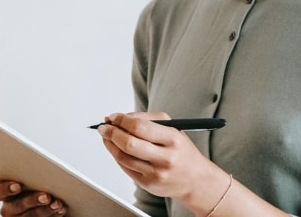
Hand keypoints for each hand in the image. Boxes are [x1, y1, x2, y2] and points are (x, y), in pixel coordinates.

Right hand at [0, 180, 66, 216]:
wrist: (43, 202)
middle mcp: (9, 208)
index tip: (17, 185)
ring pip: (30, 216)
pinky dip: (53, 215)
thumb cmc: (34, 186)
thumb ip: (30, 176)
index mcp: (3, 193)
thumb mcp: (29, 180)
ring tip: (57, 203)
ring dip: (46, 210)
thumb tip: (42, 169)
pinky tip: (60, 209)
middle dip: (33, 200)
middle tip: (47, 196)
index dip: (5, 189)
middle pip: (16, 206)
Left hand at [97, 112, 227, 206]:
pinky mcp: (148, 184)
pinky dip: (116, 156)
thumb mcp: (173, 129)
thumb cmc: (181, 151)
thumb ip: (147, 120)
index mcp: (173, 139)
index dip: (121, 120)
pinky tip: (115, 149)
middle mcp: (166, 158)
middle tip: (103, 127)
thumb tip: (119, 118)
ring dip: (109, 144)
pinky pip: (125, 167)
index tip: (112, 117)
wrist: (196, 180)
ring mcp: (156, 173)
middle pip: (128, 143)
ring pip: (123, 157)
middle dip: (111, 132)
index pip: (139, 127)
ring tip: (106, 136)